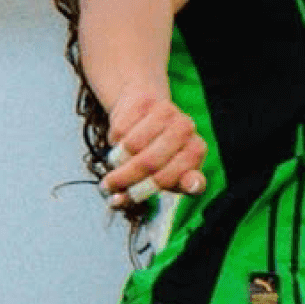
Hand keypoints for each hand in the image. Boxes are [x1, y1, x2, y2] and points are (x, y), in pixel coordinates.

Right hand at [100, 86, 207, 205]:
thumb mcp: (160, 175)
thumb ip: (142, 193)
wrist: (145, 110)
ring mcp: (167, 113)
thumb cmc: (156, 151)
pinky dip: (114, 141)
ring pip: (132, 146)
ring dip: (117, 160)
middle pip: (148, 163)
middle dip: (124, 179)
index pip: (170, 177)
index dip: (146, 190)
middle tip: (108, 186)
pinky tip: (119, 140)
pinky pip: (120, 129)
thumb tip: (116, 201)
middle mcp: (186, 129)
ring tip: (115, 162)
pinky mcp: (145, 102)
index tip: (130, 196)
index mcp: (196, 151)